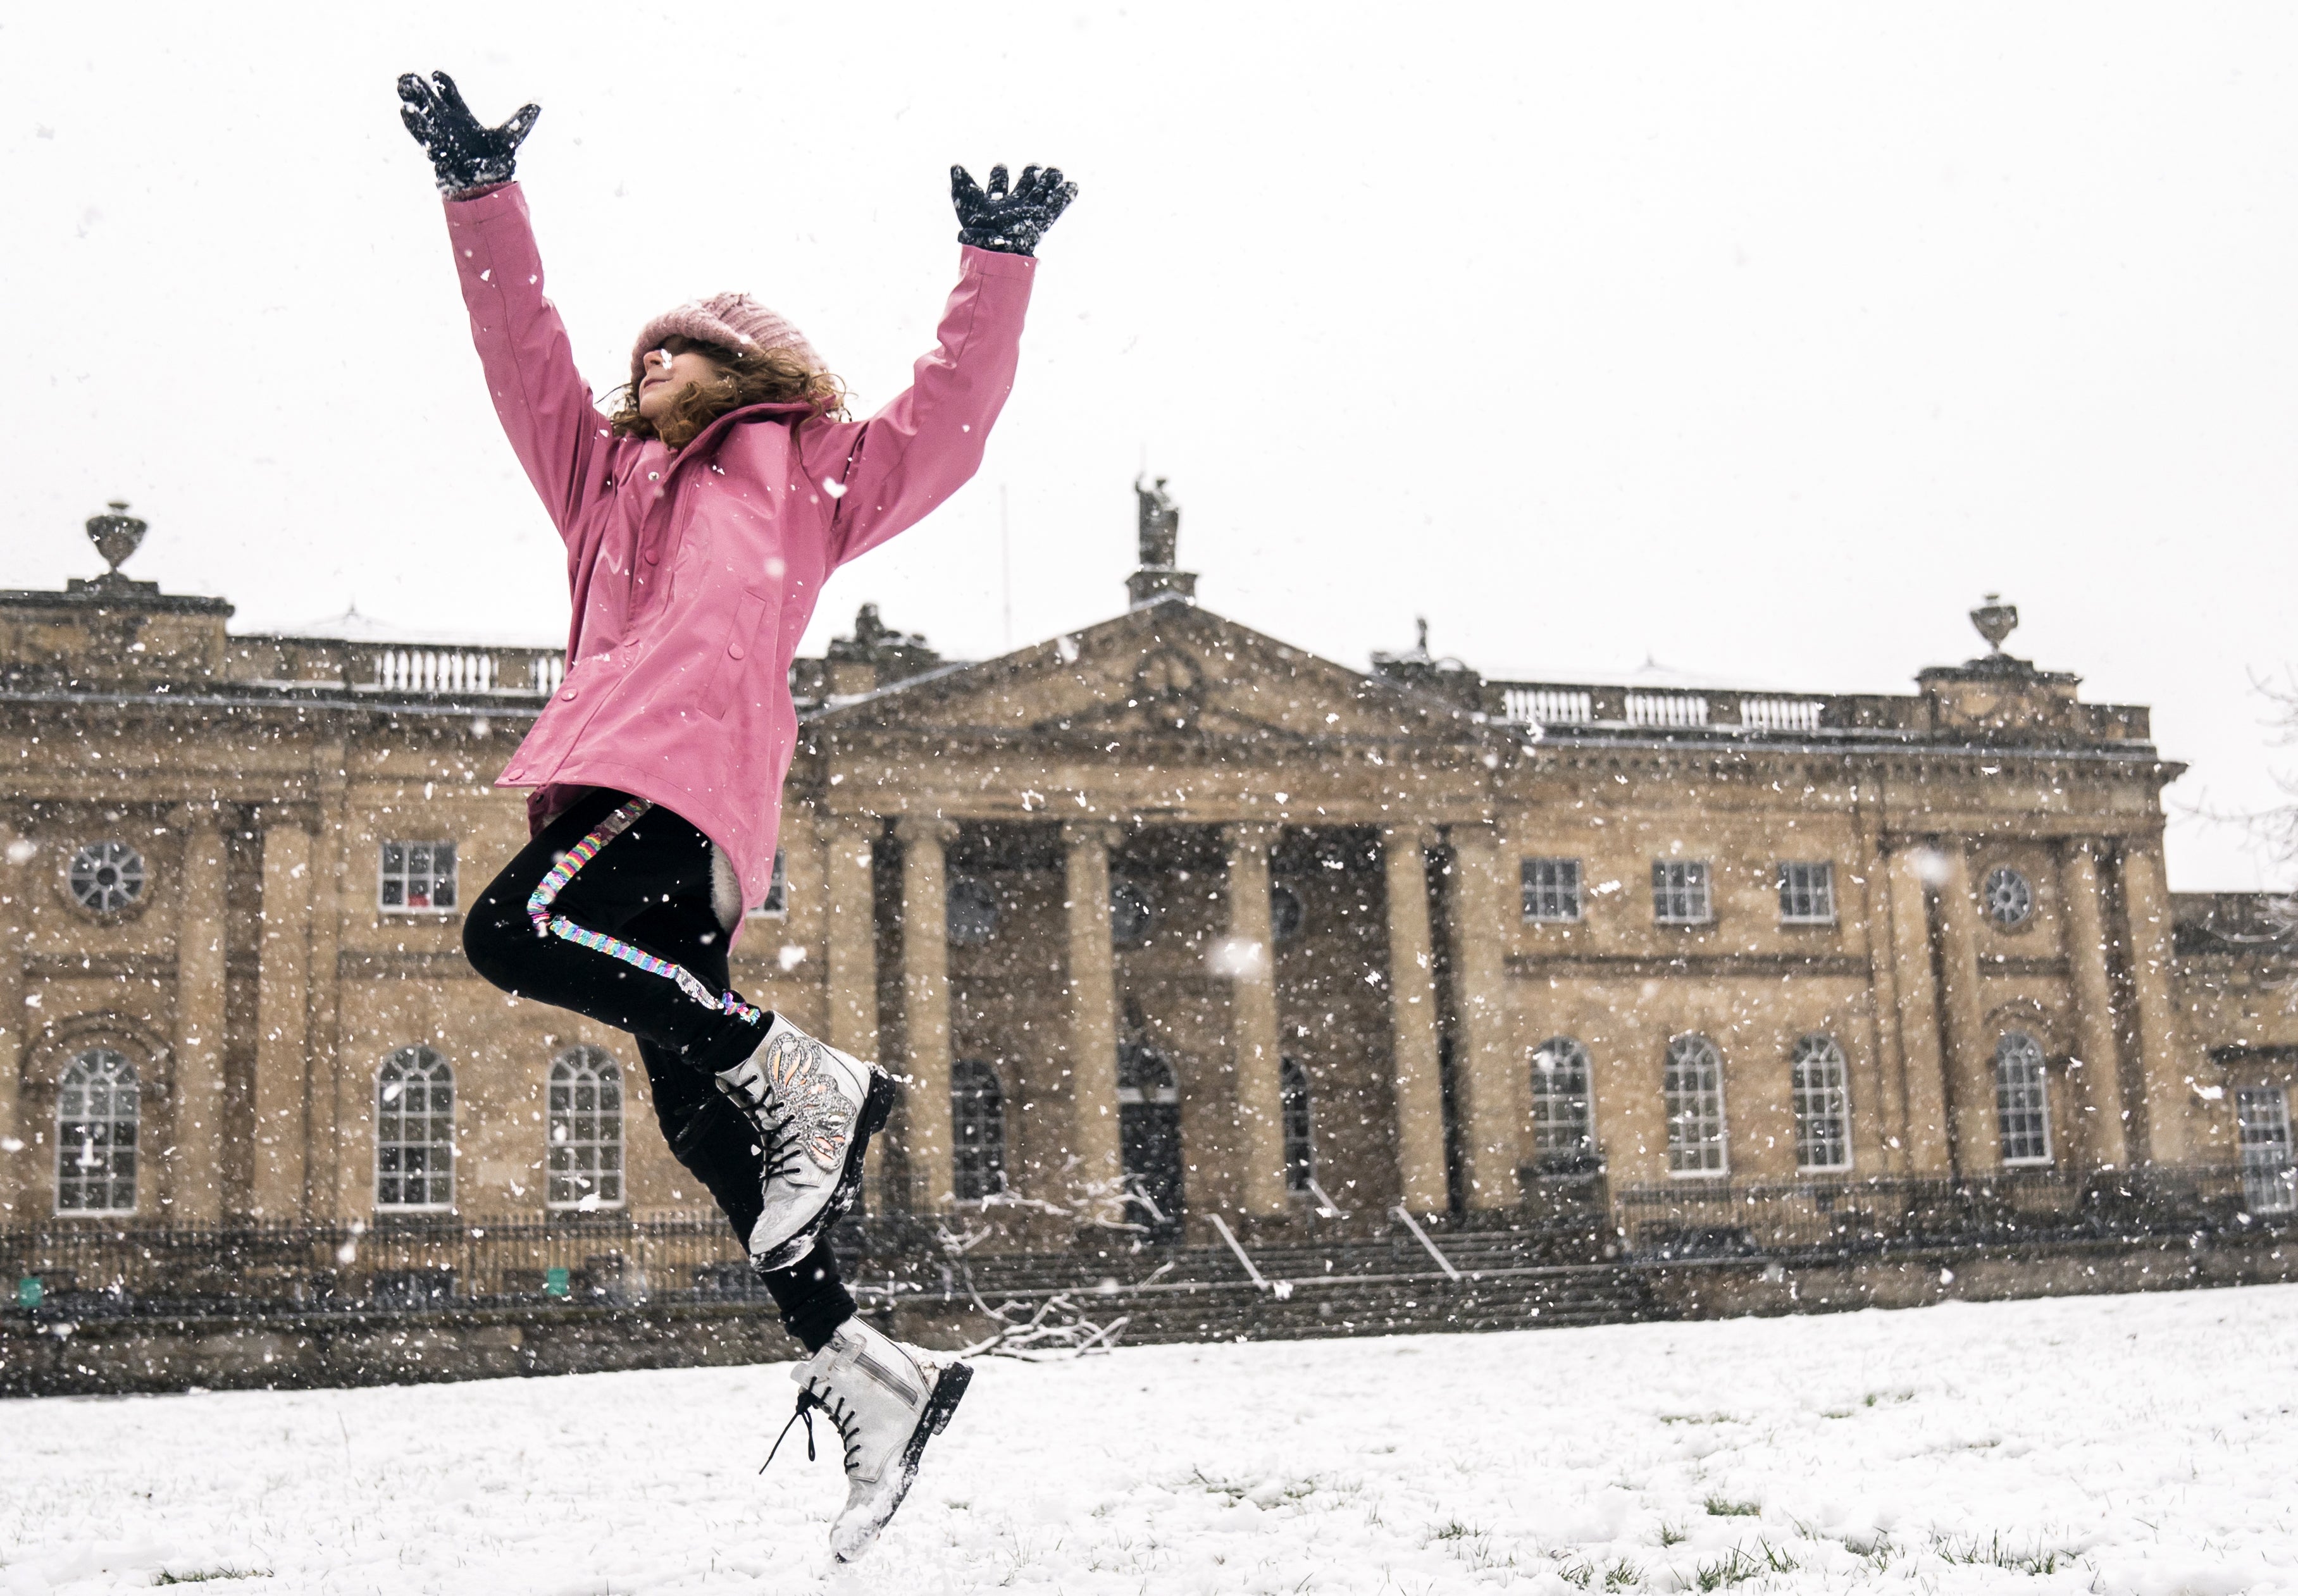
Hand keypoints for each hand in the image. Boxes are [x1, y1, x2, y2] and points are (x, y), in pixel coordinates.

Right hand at [397, 70, 539, 195]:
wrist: (488, 187)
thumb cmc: (497, 162)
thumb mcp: (510, 138)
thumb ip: (521, 122)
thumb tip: (538, 104)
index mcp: (461, 115)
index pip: (448, 91)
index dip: (442, 81)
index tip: (436, 75)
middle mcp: (447, 122)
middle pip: (429, 98)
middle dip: (419, 86)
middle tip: (410, 76)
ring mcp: (439, 135)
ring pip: (422, 114)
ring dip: (412, 101)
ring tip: (402, 85)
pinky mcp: (435, 150)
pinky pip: (421, 135)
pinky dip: (413, 122)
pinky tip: (405, 109)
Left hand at [951, 164, 1076, 255]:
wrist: (997, 249)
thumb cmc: (978, 229)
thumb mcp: (965, 202)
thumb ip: (962, 182)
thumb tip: (955, 166)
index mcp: (994, 202)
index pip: (998, 183)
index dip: (999, 175)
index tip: (1000, 169)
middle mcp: (1013, 207)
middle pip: (1024, 185)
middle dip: (1030, 175)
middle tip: (1034, 168)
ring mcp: (1029, 213)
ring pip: (1042, 193)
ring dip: (1049, 181)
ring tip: (1056, 171)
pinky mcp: (1042, 221)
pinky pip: (1056, 207)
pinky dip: (1065, 196)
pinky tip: (1072, 185)